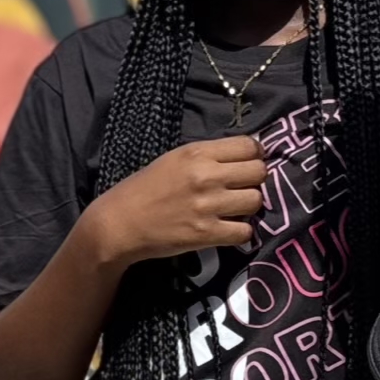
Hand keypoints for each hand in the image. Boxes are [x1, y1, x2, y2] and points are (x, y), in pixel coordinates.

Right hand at [90, 138, 265, 267]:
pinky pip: (244, 232)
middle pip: (259, 172)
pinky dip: (240, 232)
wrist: (120, 223)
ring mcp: (208, 205)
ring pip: (256, 201)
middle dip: (254, 181)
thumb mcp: (175, 160)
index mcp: (197, 153)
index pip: (250, 146)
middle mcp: (206, 175)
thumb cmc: (145, 189)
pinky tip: (227, 229)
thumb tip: (244, 158)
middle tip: (241, 189)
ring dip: (248, 207)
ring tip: (233, 210)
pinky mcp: (206, 233)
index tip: (246, 166)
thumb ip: (208, 157)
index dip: (254, 156)